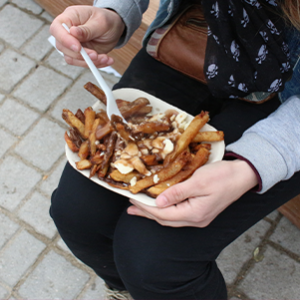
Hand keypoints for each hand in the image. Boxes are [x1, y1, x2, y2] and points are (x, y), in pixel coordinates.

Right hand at [50, 6, 124, 67]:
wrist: (114, 28)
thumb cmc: (106, 20)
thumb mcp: (100, 22)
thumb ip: (87, 29)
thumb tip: (73, 32)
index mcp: (69, 17)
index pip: (57, 29)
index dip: (64, 40)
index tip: (78, 48)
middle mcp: (68, 32)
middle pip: (62, 47)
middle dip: (80, 55)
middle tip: (95, 55)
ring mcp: (73, 45)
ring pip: (72, 59)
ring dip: (89, 62)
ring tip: (105, 58)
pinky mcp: (80, 55)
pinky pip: (83, 64)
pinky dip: (96, 65)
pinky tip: (107, 60)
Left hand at [127, 159, 257, 226]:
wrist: (242, 175)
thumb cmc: (222, 176)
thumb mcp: (198, 182)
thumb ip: (177, 193)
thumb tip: (158, 204)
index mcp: (194, 213)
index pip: (162, 213)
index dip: (145, 207)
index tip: (132, 199)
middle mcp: (196, 219)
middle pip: (165, 219)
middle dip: (146, 212)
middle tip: (130, 206)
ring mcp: (199, 217)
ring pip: (170, 218)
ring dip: (154, 212)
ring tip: (139, 207)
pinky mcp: (200, 211)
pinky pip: (177, 214)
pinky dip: (165, 210)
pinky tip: (159, 205)